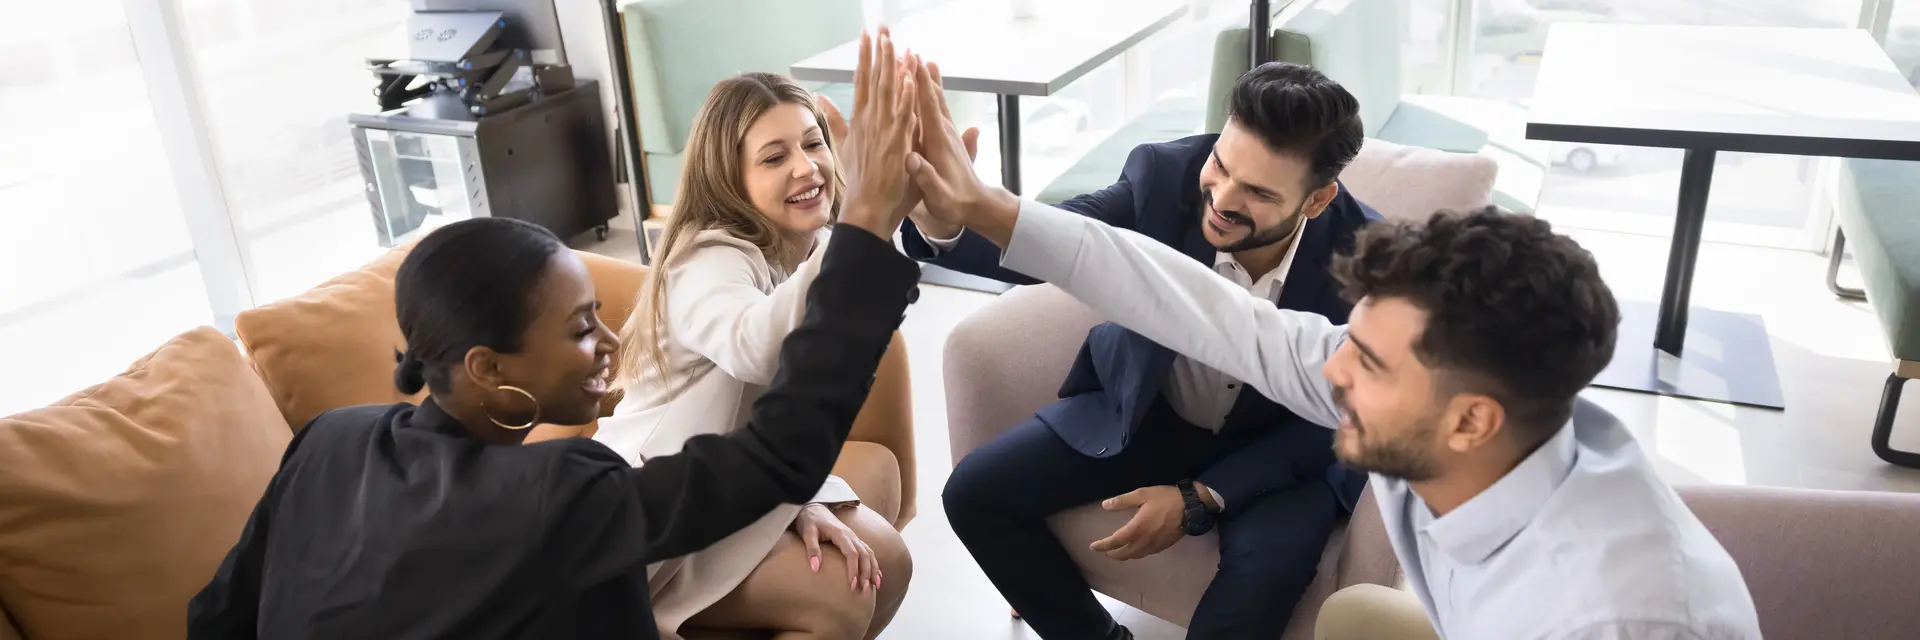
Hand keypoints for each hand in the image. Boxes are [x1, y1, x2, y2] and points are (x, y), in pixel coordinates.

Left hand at [793, 503, 879, 592]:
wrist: (813, 507)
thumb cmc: (809, 521)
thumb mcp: (807, 533)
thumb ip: (812, 549)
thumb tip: (815, 568)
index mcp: (841, 534)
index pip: (852, 554)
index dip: (854, 570)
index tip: (852, 585)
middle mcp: (851, 535)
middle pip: (864, 555)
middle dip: (866, 573)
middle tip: (864, 590)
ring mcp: (854, 537)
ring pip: (869, 553)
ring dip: (873, 570)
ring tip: (875, 586)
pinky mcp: (853, 540)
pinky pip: (868, 552)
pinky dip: (874, 564)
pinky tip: (876, 576)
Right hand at [833, 27, 919, 239]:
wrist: (867, 211)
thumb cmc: (862, 182)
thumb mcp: (846, 146)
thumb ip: (835, 120)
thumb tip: (820, 98)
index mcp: (861, 122)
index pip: (863, 82)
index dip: (865, 57)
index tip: (867, 35)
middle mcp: (869, 123)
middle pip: (874, 81)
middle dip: (877, 52)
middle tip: (880, 26)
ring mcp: (882, 134)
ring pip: (887, 93)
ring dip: (890, 66)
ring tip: (891, 41)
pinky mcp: (895, 147)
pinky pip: (902, 117)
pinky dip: (905, 98)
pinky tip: (908, 79)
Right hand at [904, 60, 1019, 246]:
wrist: (976, 206)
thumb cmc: (954, 203)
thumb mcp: (938, 196)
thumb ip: (926, 177)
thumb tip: (911, 160)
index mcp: (939, 143)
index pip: (928, 108)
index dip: (920, 85)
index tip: (914, 63)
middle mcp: (945, 132)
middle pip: (933, 97)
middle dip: (922, 74)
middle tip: (911, 51)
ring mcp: (947, 134)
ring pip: (936, 101)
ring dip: (928, 79)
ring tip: (921, 59)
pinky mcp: (946, 137)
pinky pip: (936, 110)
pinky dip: (930, 95)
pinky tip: (925, 87)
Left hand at [1088, 485, 1185, 560]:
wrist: (1191, 507)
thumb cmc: (1166, 498)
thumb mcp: (1142, 494)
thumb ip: (1122, 501)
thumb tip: (1105, 505)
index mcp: (1137, 528)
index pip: (1115, 541)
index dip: (1103, 545)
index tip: (1093, 546)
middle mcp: (1144, 541)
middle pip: (1124, 553)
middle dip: (1112, 554)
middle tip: (1104, 551)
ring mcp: (1155, 545)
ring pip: (1136, 556)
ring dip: (1124, 556)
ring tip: (1118, 552)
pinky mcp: (1164, 545)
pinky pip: (1146, 554)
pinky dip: (1137, 554)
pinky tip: (1136, 549)